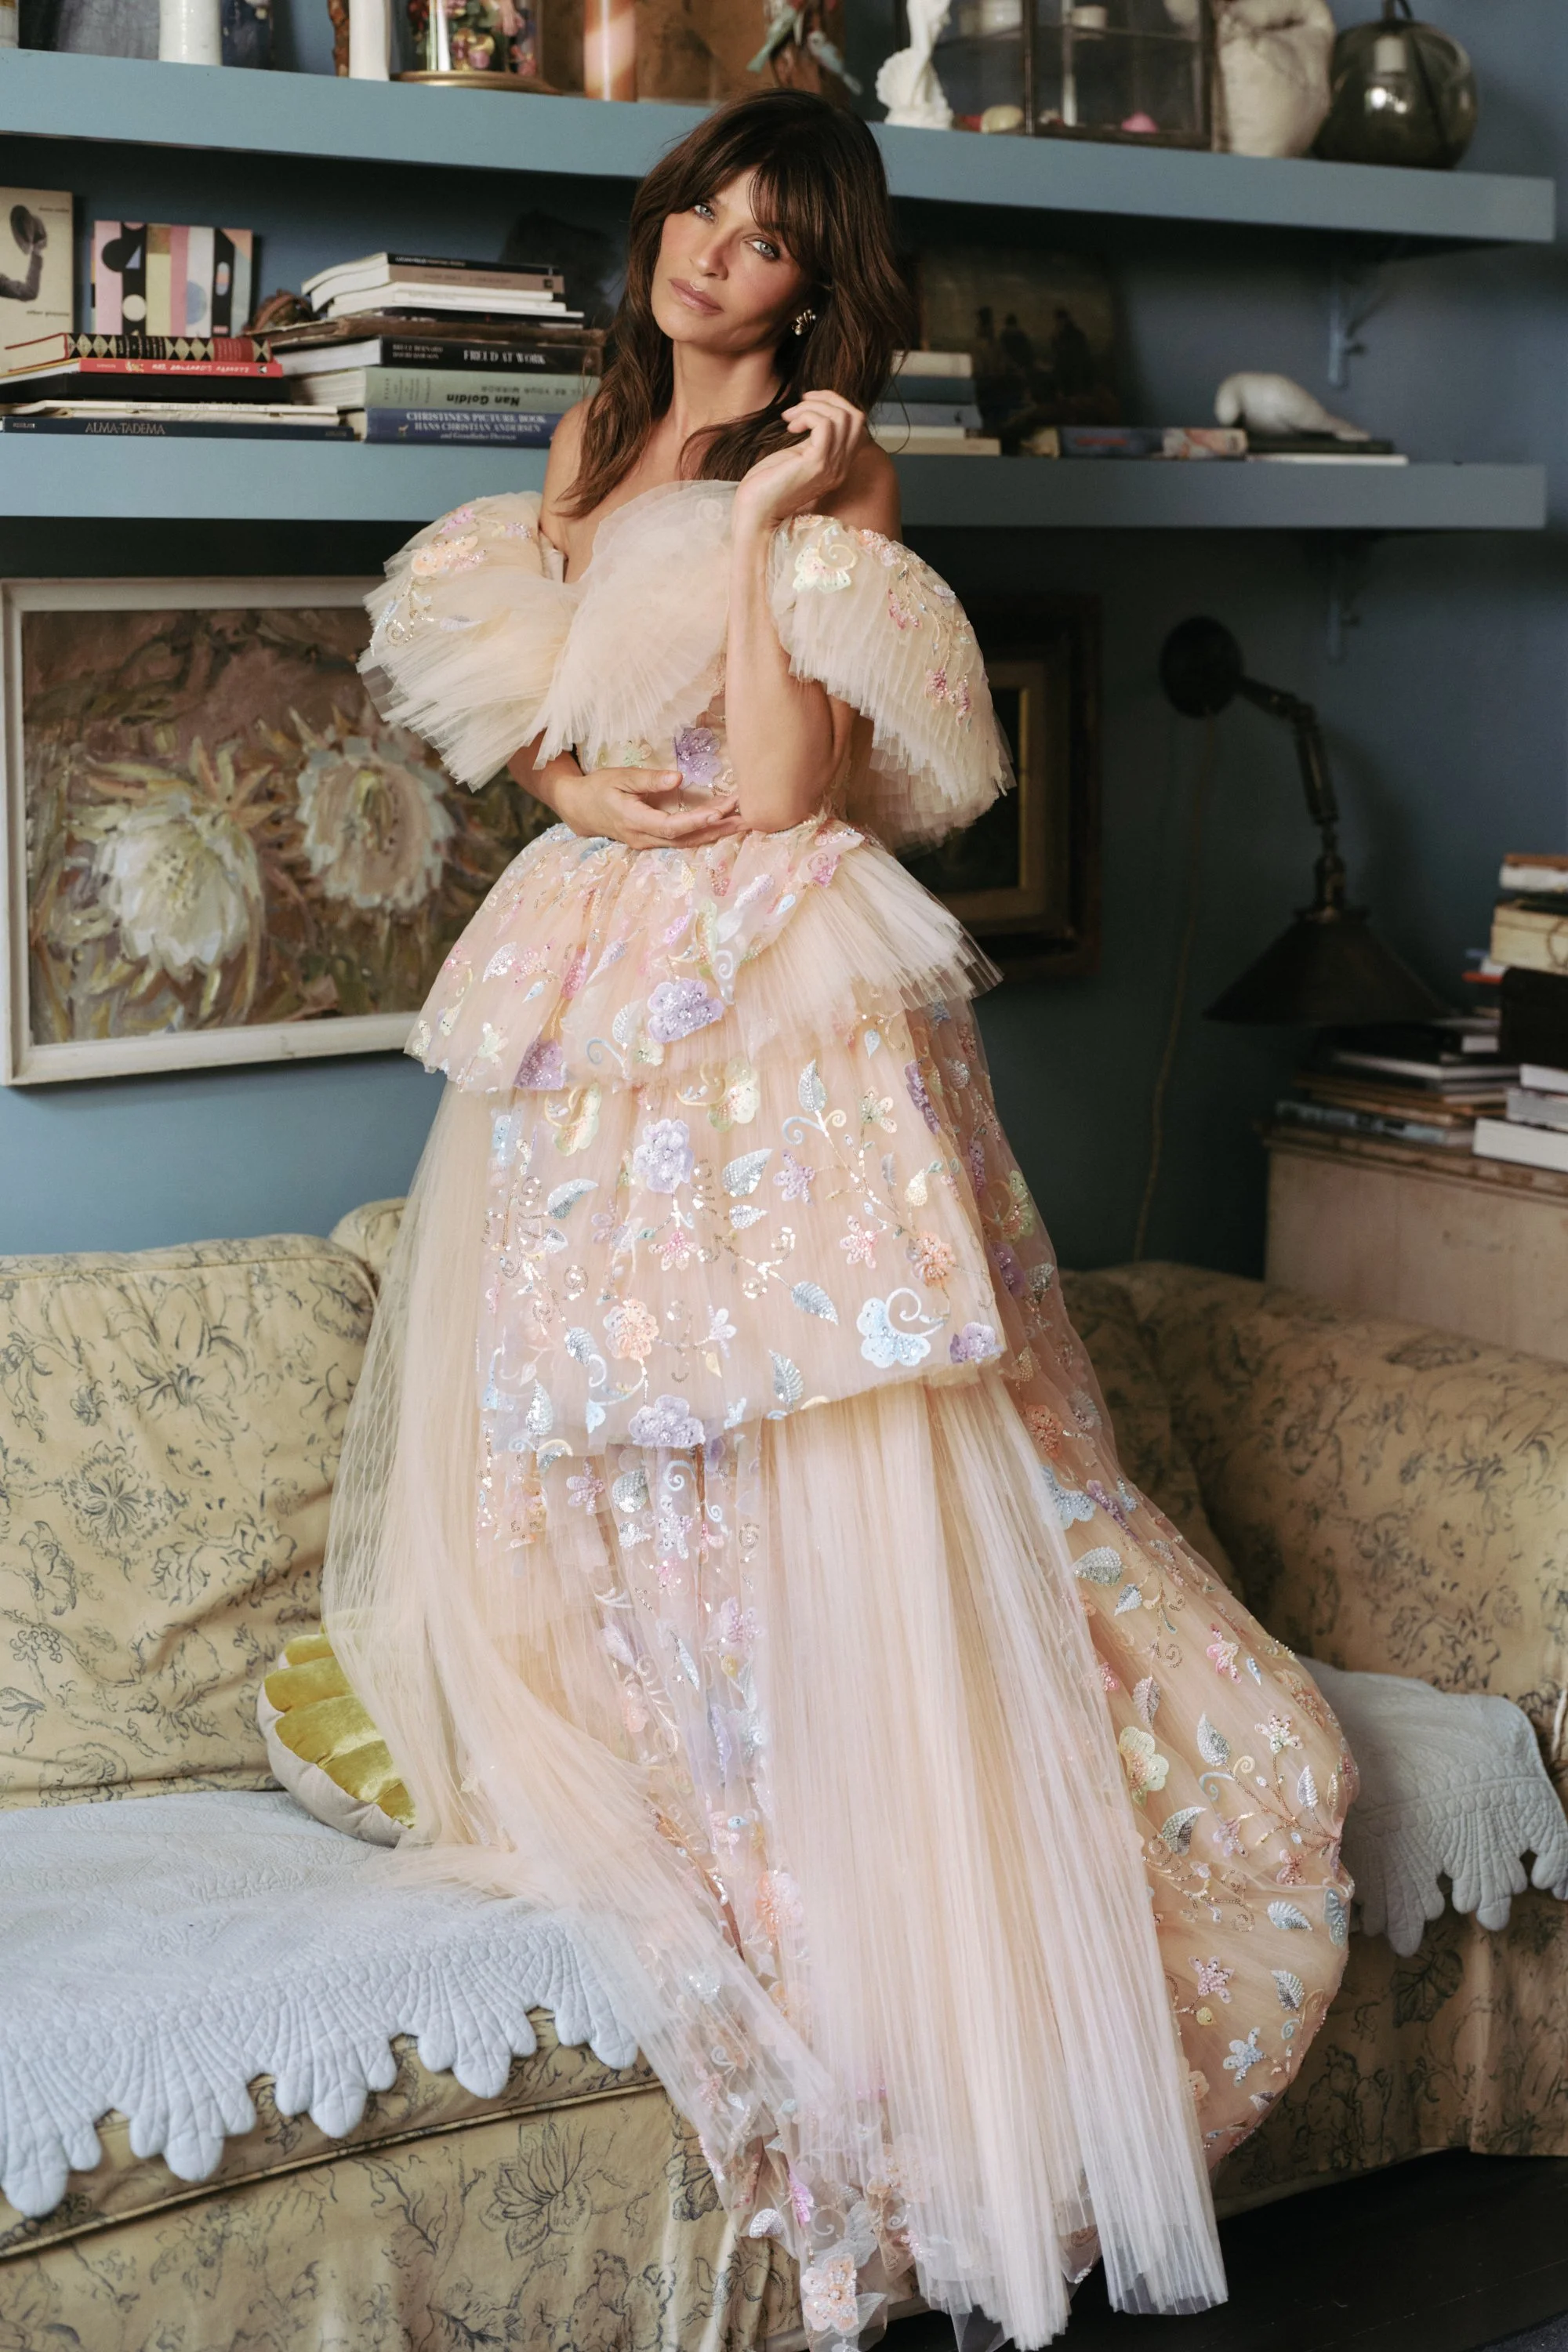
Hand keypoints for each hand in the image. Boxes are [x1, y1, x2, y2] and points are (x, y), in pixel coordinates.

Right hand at [552, 766, 741, 850]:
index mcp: (635, 820)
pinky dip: (703, 834)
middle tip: (746, 818)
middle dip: (717, 828)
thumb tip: (678, 779)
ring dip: (715, 833)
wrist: (580, 809)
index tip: (721, 811)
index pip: (672, 826)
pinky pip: (682, 841)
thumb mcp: (620, 777)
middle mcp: (644, 838)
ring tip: (742, 823)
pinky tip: (723, 827)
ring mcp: (648, 843)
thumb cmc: (600, 788)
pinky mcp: (653, 841)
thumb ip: (649, 780)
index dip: (697, 821)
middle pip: (686, 838)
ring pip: (687, 842)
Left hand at [732, 390, 868, 537]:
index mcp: (838, 464)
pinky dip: (807, 416)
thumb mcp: (797, 456)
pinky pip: (825, 425)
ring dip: (813, 407)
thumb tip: (813, 411)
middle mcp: (841, 467)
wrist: (756, 513)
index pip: (856, 424)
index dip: (836, 404)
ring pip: (841, 417)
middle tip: (802, 402)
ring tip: (791, 416)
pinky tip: (789, 426)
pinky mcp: (817, 464)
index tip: (808, 403)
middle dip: (829, 399)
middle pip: (855, 417)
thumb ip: (811, 439)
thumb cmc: (768, 485)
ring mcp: (832, 466)